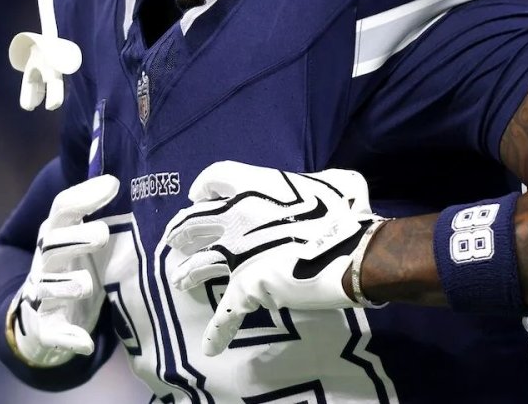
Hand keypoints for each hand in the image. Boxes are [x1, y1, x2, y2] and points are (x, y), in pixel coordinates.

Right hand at [7, 174, 118, 366]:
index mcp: (56, 234)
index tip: (113, 184)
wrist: (44, 313)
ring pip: (47, 288)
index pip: (62, 210)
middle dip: (75, 239)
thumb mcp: (85, 235)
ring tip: (86, 284)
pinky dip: (67, 338)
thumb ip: (100, 209)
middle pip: (51, 245)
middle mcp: (45, 262)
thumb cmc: (76, 264)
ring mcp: (42, 294)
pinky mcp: (46, 327)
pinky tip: (83, 343)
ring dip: (65, 286)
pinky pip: (51, 333)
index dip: (84, 197)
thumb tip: (119, 177)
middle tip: (103, 234)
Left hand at [163, 161, 380, 355]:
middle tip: (175, 237)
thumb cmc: (345, 214)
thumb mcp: (337, 183)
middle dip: (182, 229)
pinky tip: (210, 347)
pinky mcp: (246, 288)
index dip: (203, 187)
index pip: (214, 179)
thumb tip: (323, 187)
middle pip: (195, 221)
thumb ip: (320, 181)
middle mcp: (237, 218)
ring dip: (187, 272)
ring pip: (200, 264)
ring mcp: (237, 255)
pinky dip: (218, 332)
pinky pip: (227, 314)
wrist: (351, 252)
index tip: (197, 195)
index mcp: (256, 186)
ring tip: (178, 280)